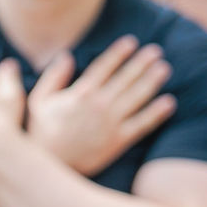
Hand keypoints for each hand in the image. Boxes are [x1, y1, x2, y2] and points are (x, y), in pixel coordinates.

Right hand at [26, 34, 175, 176]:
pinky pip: (142, 124)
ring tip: (164, 69)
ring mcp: (111, 123)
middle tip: (156, 51)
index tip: (132, 42)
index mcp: (80, 93)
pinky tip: (169, 102)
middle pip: (126, 78)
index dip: (119, 52)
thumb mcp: (38, 100)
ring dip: (152, 81)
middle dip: (142, 62)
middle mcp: (99, 105)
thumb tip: (67, 56)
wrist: (49, 165)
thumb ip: (53, 76)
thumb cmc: (40, 132)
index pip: (105, 67)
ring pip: (137, 97)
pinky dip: (156, 113)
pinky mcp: (118, 141)